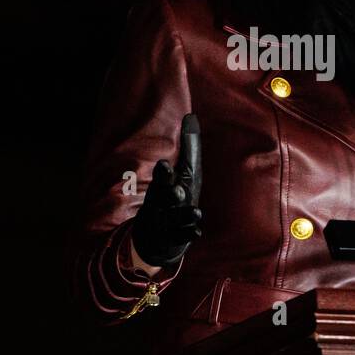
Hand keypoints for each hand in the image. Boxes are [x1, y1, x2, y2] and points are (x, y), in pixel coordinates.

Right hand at [130, 113, 203, 266]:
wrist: (157, 236)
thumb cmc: (175, 196)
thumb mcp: (183, 172)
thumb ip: (188, 147)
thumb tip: (190, 116)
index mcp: (163, 186)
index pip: (161, 178)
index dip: (163, 173)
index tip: (165, 165)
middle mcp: (162, 204)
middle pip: (164, 198)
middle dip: (169, 193)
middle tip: (176, 191)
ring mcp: (166, 223)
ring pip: (174, 218)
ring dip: (184, 215)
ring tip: (196, 211)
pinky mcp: (173, 238)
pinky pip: (181, 236)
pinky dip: (189, 233)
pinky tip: (197, 231)